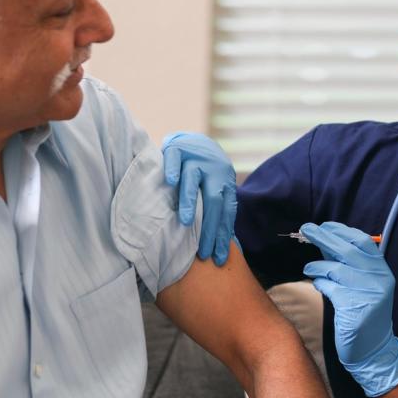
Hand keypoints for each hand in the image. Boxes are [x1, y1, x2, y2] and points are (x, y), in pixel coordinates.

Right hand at [162, 132, 236, 265]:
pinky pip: (174, 158)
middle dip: (209, 227)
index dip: (223, 235)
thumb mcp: (213, 188)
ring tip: (185, 222)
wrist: (193, 140)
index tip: (219, 258)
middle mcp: (214, 170)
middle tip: (202, 251)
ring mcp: (196, 157)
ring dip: (190, 201)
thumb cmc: (202, 173)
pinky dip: (172, 169)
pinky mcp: (177, 147)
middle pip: (214, 200)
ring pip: (194, 179)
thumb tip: (217, 245)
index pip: (227, 212)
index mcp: (226, 182)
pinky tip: (170, 181)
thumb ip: (215, 210)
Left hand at [300, 221, 397, 397]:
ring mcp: (368, 293)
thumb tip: (325, 240)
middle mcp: (378, 278)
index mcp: (381, 270)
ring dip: (317, 266)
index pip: (363, 241)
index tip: (325, 225)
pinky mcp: (355, 308)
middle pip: (347, 250)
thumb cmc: (363, 313)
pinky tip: (319, 285)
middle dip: (324, 237)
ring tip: (309, 268)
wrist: (374, 349)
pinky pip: (330, 288)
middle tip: (306, 229)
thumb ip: (348, 263)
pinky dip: (320, 283)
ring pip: (335, 268)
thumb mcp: (362, 284)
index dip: (342, 230)